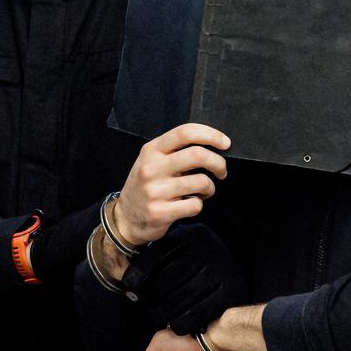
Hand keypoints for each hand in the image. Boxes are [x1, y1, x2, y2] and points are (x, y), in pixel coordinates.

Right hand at [111, 123, 230, 246]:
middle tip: (221, 171)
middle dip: (218, 163)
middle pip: (197, 155)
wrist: (125, 217)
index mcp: (152, 150)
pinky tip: (189, 204)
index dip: (211, 135)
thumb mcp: (152, 160)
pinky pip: (195, 205)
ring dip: (210, 188)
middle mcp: (152, 168)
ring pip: (201, 182)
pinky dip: (198, 205)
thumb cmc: (146, 185)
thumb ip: (176, 150)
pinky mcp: (160, 212)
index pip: (185, 133)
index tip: (225, 143)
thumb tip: (212, 145)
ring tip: (203, 191)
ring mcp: (154, 191)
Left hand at [122, 223, 244, 334]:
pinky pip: (201, 309)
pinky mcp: (231, 288)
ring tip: (160, 317)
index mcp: (195, 234)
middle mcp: (210, 247)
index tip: (131, 286)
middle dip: (155, 295)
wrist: (237, 275)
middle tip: (149, 308)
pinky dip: (186, 320)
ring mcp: (222, 267)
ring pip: (184, 294)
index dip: (141, 273)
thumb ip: (160, 257)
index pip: (159, 255)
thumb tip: (126, 274)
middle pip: (171, 277)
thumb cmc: (202, 266)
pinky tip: (177, 325)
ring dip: (167, 310)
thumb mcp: (184, 251)